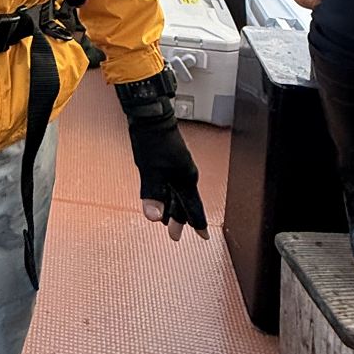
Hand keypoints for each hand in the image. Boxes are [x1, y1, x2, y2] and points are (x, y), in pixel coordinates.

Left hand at [115, 77, 208, 241]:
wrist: (151, 117)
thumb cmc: (153, 142)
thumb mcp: (150, 172)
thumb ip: (153, 195)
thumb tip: (154, 218)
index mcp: (185, 179)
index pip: (193, 208)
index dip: (196, 224)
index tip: (203, 237)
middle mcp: (186, 175)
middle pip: (184, 203)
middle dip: (179, 219)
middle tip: (174, 234)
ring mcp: (179, 167)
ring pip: (178, 194)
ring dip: (173, 208)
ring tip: (167, 220)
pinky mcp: (171, 161)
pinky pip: (173, 184)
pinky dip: (169, 195)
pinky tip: (163, 196)